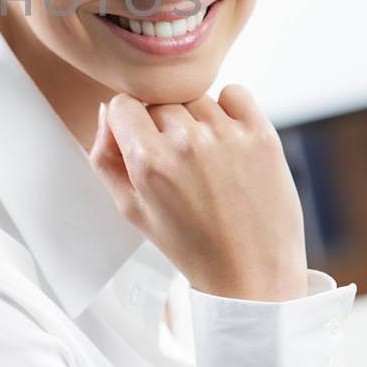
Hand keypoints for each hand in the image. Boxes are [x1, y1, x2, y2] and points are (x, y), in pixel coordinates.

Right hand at [90, 85, 307, 300]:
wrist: (252, 272)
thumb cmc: (191, 245)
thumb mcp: (132, 210)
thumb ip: (105, 157)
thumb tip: (107, 111)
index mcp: (148, 162)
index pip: (123, 104)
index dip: (130, 124)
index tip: (143, 144)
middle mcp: (186, 142)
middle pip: (160, 102)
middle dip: (164, 127)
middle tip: (181, 166)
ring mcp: (227, 135)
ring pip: (196, 99)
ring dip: (198, 121)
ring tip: (209, 162)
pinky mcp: (261, 134)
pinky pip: (234, 94)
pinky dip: (230, 110)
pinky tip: (230, 142)